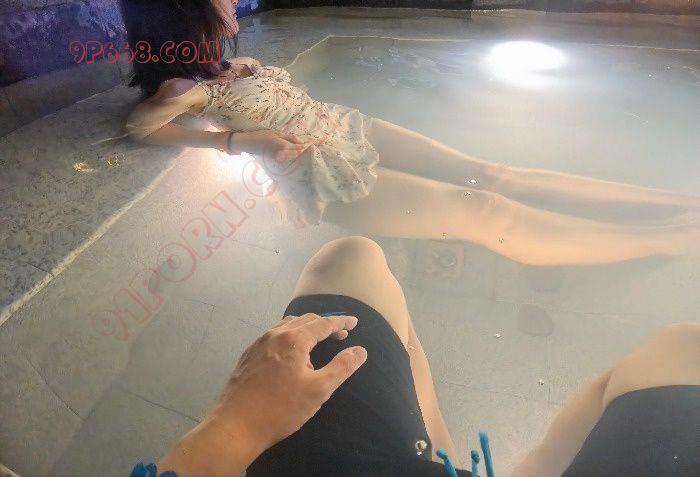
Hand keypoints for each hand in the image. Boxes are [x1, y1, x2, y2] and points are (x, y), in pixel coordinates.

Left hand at [212, 314, 366, 449]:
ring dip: (306, 329)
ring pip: (286, 326)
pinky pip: (273, 336)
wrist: (235, 426)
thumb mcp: (319, 390)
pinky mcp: (248, 356)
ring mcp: (258, 344)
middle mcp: (274, 335)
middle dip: (324, 324)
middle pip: (304, 320)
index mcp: (293, 340)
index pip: (323, 323)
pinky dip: (289, 336)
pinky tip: (290, 354)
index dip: (340, 321)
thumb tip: (360, 350)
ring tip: (318, 340)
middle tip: (341, 333)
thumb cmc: (281, 409)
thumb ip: (342, 367)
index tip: (354, 321)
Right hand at [235, 130, 311, 162]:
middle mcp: (282, 153)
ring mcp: (279, 158)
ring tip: (304, 151)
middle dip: (303, 151)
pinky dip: (292, 157)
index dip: (305, 146)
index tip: (312, 144)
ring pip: (292, 157)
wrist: (249, 144)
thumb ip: (289, 137)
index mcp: (283, 145)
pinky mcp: (276, 160)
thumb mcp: (276, 133)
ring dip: (298, 154)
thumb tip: (301, 141)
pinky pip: (287, 159)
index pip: (298, 147)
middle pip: (296, 153)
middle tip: (310, 148)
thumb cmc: (262, 135)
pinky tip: (294, 154)